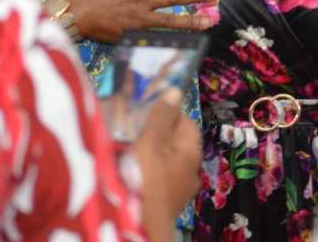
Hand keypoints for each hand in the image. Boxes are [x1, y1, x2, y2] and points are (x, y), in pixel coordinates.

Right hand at [134, 88, 201, 241]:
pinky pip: (153, 183)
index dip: (169, 114)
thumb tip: (176, 91)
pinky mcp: (161, 207)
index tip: (147, 112)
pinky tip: (125, 176)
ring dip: (146, 158)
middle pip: (174, 145)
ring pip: (162, 165)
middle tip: (132, 133)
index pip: (187, 124)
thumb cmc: (147, 179)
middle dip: (155, 137)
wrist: (140, 227)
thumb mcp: (151, 141)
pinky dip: (141, 176)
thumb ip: (161, 116)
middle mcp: (189, 173)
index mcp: (192, 154)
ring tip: (125, 153)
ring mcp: (176, 193)